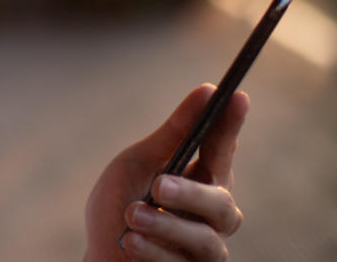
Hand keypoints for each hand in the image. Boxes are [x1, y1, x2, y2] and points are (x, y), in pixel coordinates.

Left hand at [84, 85, 247, 260]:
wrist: (101, 256)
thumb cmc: (120, 205)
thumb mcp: (138, 164)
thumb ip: (172, 134)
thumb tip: (207, 90)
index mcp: (201, 178)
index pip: (221, 148)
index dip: (230, 124)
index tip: (235, 96)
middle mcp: (212, 216)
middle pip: (221, 202)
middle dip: (190, 193)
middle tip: (158, 185)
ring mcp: (205, 249)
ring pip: (206, 240)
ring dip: (165, 225)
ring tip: (132, 215)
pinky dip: (154, 250)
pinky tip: (130, 241)